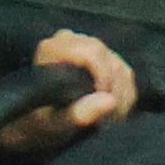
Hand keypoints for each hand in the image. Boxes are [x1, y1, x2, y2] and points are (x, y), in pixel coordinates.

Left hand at [0, 29, 141, 158]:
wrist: (39, 123)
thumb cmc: (40, 122)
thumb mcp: (55, 123)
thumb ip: (78, 113)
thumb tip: (110, 101)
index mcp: (54, 49)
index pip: (93, 52)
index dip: (105, 77)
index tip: (106, 104)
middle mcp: (71, 41)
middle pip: (109, 59)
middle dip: (115, 91)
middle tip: (109, 119)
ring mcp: (88, 48)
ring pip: (120, 67)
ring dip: (122, 98)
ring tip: (109, 121)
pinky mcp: (102, 59)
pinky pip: (125, 74)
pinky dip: (125, 97)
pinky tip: (113, 114)